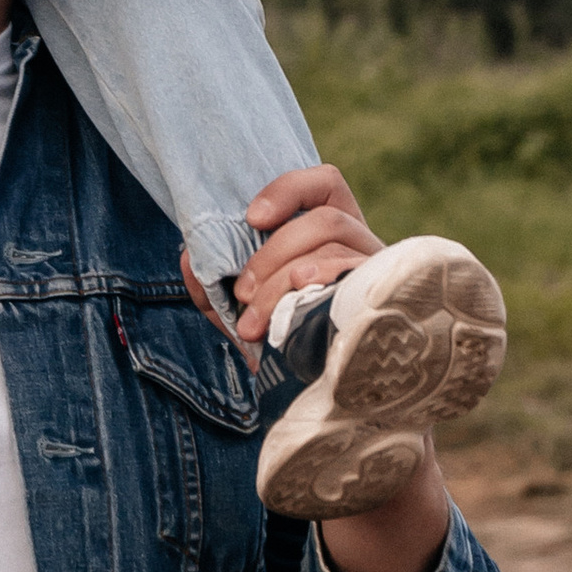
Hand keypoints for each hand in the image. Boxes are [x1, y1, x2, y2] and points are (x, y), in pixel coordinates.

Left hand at [182, 160, 382, 360]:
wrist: (311, 386)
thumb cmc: (278, 337)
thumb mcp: (239, 310)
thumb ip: (212, 284)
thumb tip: (191, 258)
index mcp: (331, 232)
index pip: (324, 184)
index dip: (288, 191)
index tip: (252, 218)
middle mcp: (360, 245)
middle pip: (326, 220)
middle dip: (272, 254)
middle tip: (241, 292)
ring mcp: (375, 271)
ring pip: (335, 248)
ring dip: (283, 280)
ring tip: (254, 322)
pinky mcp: (380, 298)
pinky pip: (355, 279)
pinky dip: (318, 287)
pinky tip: (295, 312)